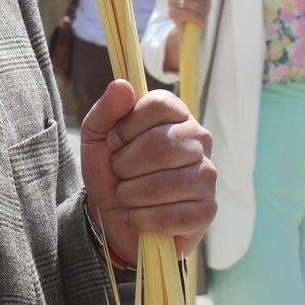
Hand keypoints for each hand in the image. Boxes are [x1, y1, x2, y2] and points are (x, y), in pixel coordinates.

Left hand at [80, 80, 215, 263]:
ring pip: (166, 183)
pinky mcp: (207, 210)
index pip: (159, 105)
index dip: (127, 126)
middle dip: (126, 165)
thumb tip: (122, 85)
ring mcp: (208, 175)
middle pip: (161, 145)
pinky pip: (173, 215)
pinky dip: (143, 219)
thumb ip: (106, 109)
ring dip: (131, 195)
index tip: (114, 142)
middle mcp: (199, 140)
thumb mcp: (97, 136)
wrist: (113, 216)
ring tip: (127, 196)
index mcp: (175, 114)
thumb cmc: (110, 170)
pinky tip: (137, 217)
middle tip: (119, 173)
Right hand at [165, 0, 210, 27]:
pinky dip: (197, 18)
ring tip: (203, 13)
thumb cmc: (200, 3)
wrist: (193, 22)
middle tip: (205, 5)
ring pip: (192, 4)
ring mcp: (170, 1)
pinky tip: (200, 20)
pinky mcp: (171, 13)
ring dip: (201, 10)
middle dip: (203, 1)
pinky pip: (188, 14)